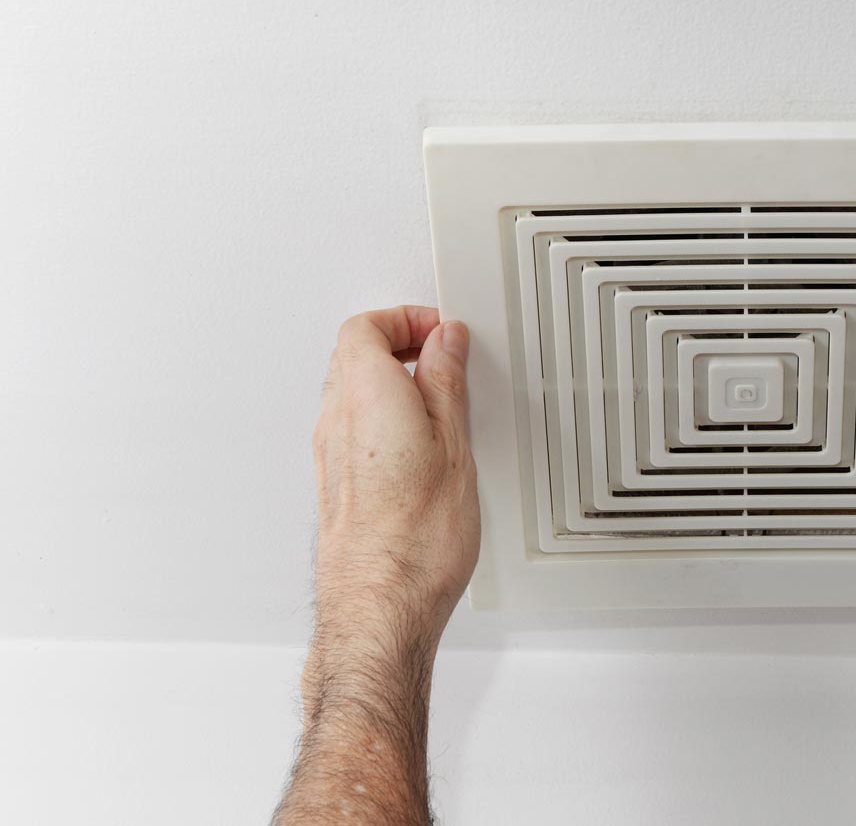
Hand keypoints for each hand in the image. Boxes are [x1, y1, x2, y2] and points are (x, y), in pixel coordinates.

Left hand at [311, 306, 478, 658]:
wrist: (382, 606)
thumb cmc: (416, 539)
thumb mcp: (454, 444)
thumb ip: (445, 383)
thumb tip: (446, 344)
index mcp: (364, 395)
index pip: (366, 327)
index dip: (406, 318)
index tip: (443, 330)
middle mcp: (336, 421)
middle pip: (351, 355)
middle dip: (398, 344)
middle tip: (443, 354)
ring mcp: (330, 455)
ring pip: (350, 393)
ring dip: (391, 383)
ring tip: (439, 398)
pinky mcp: (337, 486)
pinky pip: (354, 429)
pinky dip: (385, 418)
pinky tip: (421, 442)